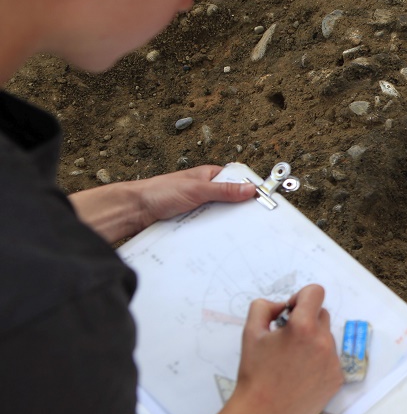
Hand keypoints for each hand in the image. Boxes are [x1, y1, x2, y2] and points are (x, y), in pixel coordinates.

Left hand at [134, 165, 256, 228]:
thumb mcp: (196, 189)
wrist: (134, 211)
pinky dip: (213, 230)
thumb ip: (223, 190)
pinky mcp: (192, 220)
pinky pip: (209, 225)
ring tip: (236, 231)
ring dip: (224, 222)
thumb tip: (249, 189)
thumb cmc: (159, 192)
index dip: (250, 190)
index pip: (237, 181)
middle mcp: (206, 190)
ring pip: (221, 215)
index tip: (264, 201)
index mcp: (209, 176)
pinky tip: (218, 237)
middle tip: (252, 221)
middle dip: (239, 210)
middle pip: (231, 200)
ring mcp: (199, 206)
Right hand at [229, 284, 343, 413]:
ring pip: (326, 338)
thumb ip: (264, 307)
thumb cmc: (255, 373)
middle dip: (306, 321)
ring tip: (292, 362)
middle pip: (322, 315)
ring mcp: (333, 361)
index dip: (301, 297)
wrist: (262, 413)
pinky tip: (301, 375)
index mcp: (303, 327)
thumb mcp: (250, 332)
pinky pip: (331, 359)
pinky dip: (319, 361)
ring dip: (313, 342)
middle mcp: (323, 341)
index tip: (290, 313)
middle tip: (287, 340)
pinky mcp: (337, 378)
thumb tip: (282, 305)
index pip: (316, 292)